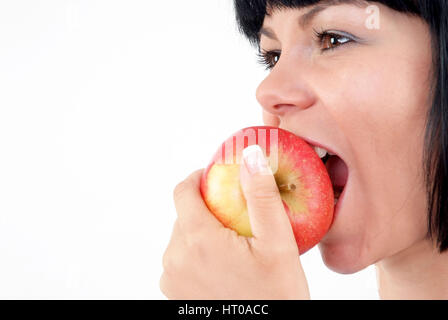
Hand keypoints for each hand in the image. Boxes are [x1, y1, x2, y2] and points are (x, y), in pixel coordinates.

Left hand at [160, 145, 309, 298]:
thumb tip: (250, 156)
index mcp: (198, 241)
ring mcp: (172, 279)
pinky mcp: (174, 294)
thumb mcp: (277, 244)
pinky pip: (182, 259)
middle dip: (208, 208)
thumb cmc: (276, 298)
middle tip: (238, 217)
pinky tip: (225, 265)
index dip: (198, 178)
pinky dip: (199, 253)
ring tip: (236, 245)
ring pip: (182, 237)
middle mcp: (176, 258)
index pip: (182, 191)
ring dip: (204, 231)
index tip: (217, 177)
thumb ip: (261, 196)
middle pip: (184, 215)